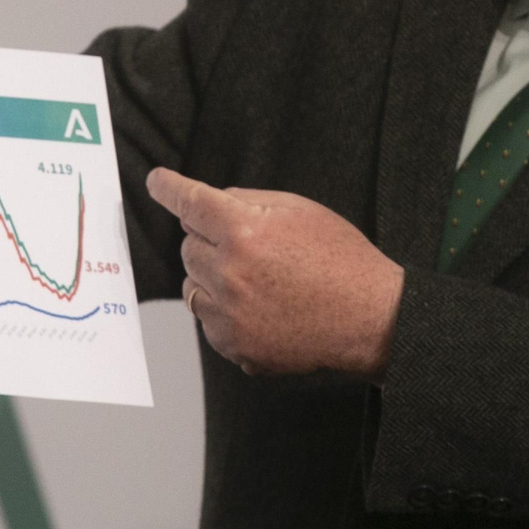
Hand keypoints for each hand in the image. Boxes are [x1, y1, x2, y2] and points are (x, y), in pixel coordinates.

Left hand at [146, 167, 404, 381]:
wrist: (371, 319)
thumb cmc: (342, 261)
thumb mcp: (300, 209)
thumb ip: (246, 201)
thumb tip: (207, 205)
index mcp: (244, 231)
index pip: (189, 202)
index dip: (169, 188)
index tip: (157, 182)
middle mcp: (230, 273)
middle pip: (187, 245)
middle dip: (209, 239)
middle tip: (251, 246)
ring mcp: (230, 315)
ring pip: (192, 284)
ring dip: (213, 276)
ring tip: (259, 279)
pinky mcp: (235, 346)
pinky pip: (208, 320)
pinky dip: (225, 310)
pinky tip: (263, 307)